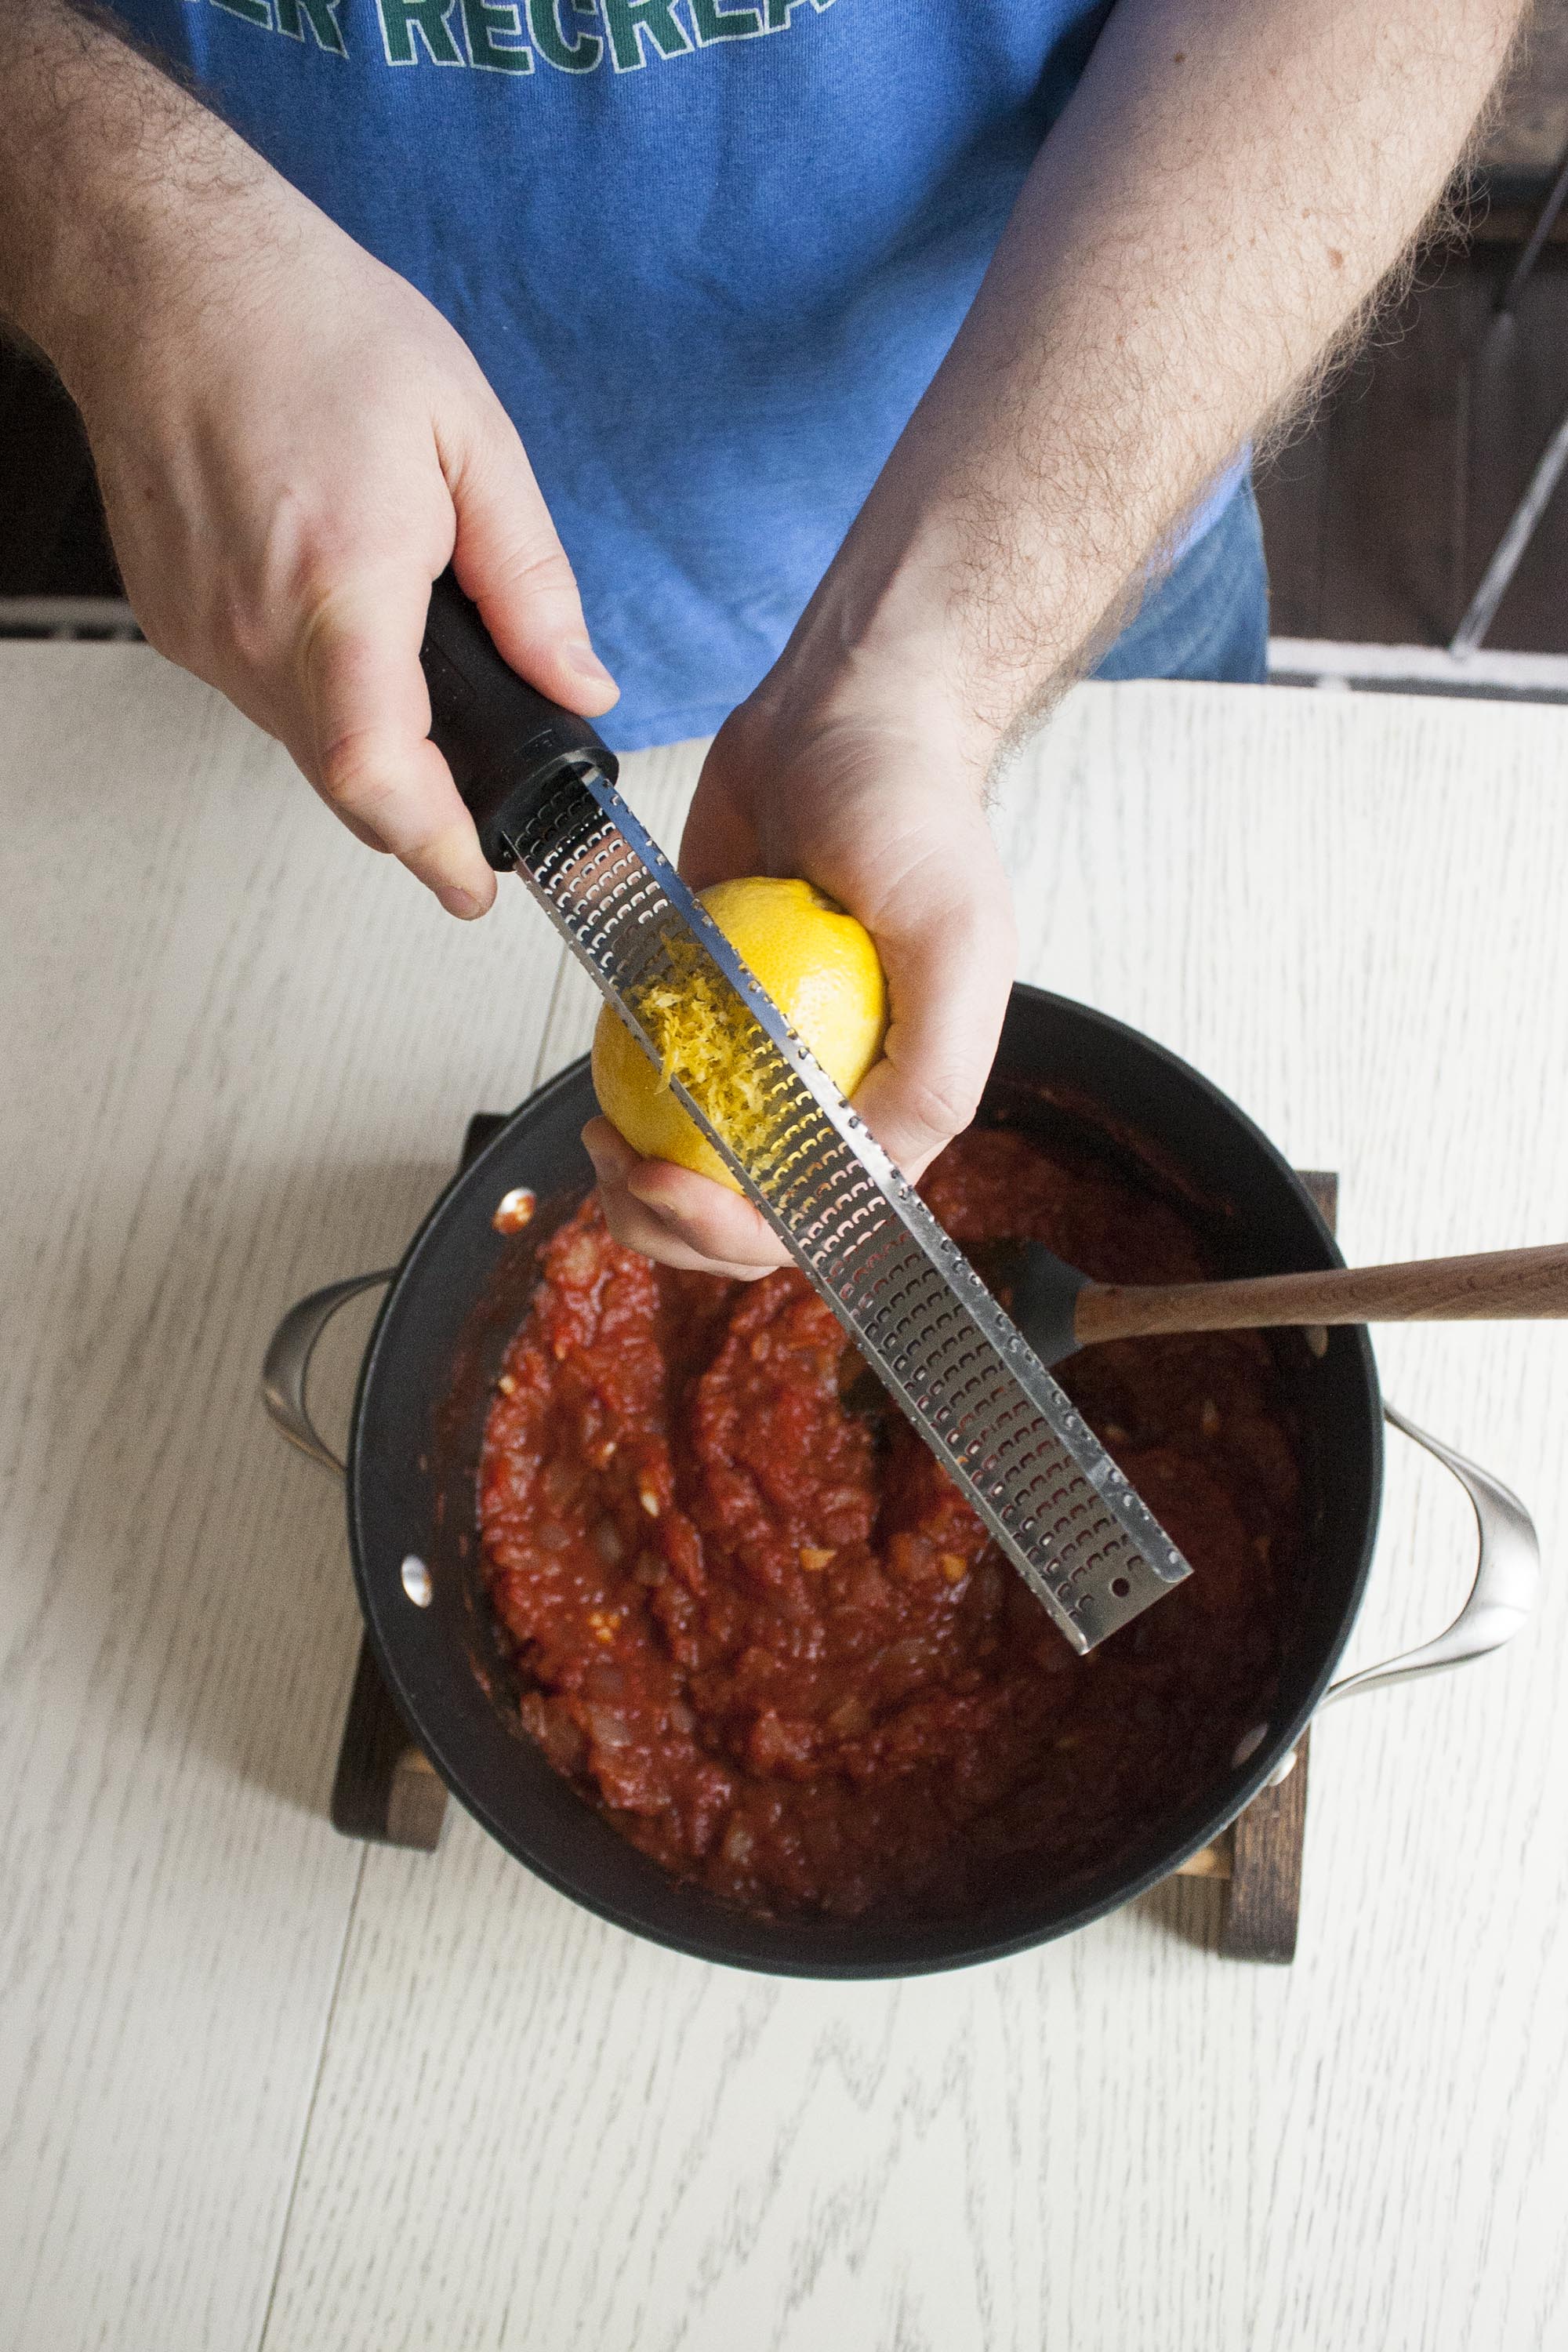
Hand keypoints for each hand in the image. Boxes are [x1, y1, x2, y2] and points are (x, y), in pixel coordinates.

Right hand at [67, 179, 615, 917]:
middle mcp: (254, 628)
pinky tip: (344, 622)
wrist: (166, 272)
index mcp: (340, 587)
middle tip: (477, 821)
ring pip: (304, 746)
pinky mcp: (174, 623)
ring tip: (420, 682)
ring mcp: (203, 632)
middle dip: (421, 814)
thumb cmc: (305, 323)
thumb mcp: (468, 438)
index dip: (436, 849)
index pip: (377, 776)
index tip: (478, 885)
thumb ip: (532, 581)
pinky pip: (263, 697)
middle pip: (345, 785)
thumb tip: (579, 679)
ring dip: (373, 744)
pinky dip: (319, 691)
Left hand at [585, 673, 1014, 1275]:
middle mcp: (832, 1089)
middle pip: (747, 1212)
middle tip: (615, 1165)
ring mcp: (762, 1051)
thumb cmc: (911, 809)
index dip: (738, 1231)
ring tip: (599, 1139)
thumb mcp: (954, 935)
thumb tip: (877, 1172)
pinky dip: (624, 1098)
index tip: (670, 1185)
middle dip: (672, 1223)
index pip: (818, 1216)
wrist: (840, 710)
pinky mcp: (704, 1001)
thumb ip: (935, 1066)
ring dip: (635, 1182)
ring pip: (693, 1164)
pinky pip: (657, 1079)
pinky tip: (599, 1079)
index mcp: (898, 1097)